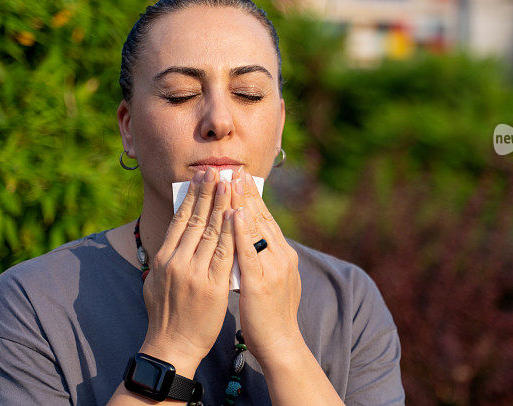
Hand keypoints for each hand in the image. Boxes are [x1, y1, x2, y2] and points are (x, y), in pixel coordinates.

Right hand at [140, 166, 234, 373]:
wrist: (172, 347)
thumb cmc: (165, 316)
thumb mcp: (155, 282)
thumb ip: (164, 259)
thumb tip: (170, 239)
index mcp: (163, 258)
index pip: (180, 220)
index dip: (192, 196)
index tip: (201, 178)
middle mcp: (177, 261)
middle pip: (196, 219)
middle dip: (208, 192)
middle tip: (216, 170)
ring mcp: (194, 273)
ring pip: (211, 231)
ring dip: (222, 204)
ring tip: (229, 182)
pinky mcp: (212, 286)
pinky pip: (225, 253)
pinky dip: (231, 231)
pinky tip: (236, 214)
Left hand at [230, 168, 303, 366]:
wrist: (280, 343)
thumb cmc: (268, 314)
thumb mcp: (268, 278)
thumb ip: (259, 257)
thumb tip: (246, 240)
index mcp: (282, 254)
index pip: (265, 218)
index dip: (251, 196)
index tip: (239, 176)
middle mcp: (281, 255)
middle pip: (261, 217)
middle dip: (245, 192)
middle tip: (233, 169)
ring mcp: (273, 267)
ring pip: (255, 228)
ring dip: (241, 202)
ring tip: (230, 180)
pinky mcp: (261, 281)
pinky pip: (249, 251)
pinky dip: (241, 230)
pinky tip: (232, 214)